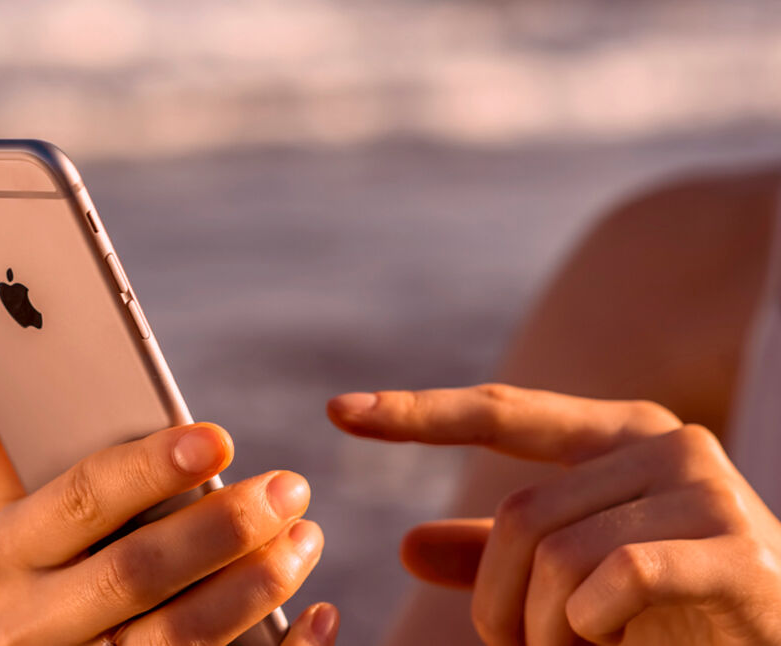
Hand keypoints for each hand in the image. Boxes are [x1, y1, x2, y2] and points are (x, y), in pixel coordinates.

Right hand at [0, 333, 338, 645]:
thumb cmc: (49, 565)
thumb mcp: (21, 512)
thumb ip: (5, 436)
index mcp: (4, 554)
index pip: (81, 499)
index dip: (150, 468)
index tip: (219, 438)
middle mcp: (32, 624)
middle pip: (135, 573)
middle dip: (220, 528)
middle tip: (290, 488)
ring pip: (178, 640)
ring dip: (256, 586)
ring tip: (306, 537)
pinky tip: (318, 617)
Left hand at [328, 384, 780, 645]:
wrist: (773, 643)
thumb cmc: (673, 613)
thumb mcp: (571, 577)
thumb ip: (498, 557)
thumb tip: (410, 546)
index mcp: (618, 435)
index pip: (502, 411)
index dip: (416, 413)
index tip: (337, 410)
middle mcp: (662, 443)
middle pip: (518, 515)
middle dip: (501, 601)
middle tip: (524, 645)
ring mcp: (704, 489)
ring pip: (556, 555)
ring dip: (547, 628)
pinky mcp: (734, 550)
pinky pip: (613, 579)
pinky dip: (592, 626)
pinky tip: (620, 641)